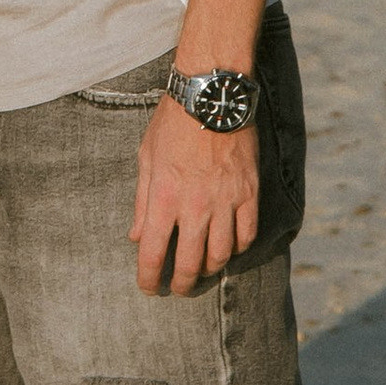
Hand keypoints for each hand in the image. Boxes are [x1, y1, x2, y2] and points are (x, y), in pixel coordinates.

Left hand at [130, 91, 259, 296]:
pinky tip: (228, 247)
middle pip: (190, 263)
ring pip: (221, 254)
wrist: (211, 96)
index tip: (149, 288)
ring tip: (203, 270)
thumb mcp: (147, 159)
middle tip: (178, 288)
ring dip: (210, 269)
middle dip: (181, 283)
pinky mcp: (248, 192)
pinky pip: (246, 234)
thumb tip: (137, 237)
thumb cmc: (173, 124)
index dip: (149, 278)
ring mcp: (225, 201)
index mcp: (164, 197)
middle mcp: (195, 205)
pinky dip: (237, 247)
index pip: (154, 253)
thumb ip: (143, 202)